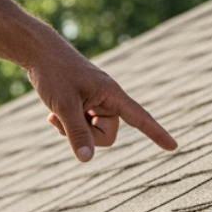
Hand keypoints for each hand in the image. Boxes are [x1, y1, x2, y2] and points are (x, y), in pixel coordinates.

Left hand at [27, 47, 175, 161]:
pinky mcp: (83, 103)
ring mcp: (95, 101)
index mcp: (111, 94)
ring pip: (93, 132)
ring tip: (56, 114)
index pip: (140, 118)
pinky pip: (82, 126)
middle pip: (108, 135)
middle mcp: (107, 98)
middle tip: (65, 118)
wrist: (37, 52)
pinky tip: (52, 115)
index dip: (157, 134)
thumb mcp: (63, 106)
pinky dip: (67, 125)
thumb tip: (87, 160)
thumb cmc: (53, 74)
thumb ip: (76, 133)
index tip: (174, 147)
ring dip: (73, 130)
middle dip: (87, 135)